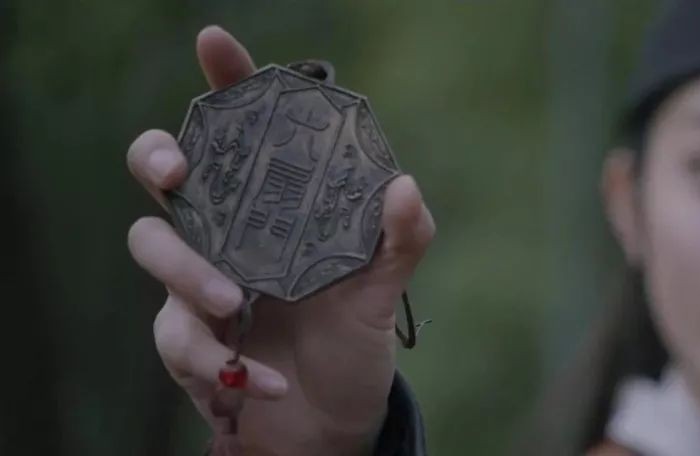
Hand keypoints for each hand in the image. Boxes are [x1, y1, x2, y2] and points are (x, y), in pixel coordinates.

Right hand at [125, 26, 434, 454]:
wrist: (334, 419)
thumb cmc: (355, 340)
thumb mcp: (384, 289)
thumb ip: (402, 238)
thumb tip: (405, 185)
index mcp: (272, 207)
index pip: (241, 132)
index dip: (225, 83)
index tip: (216, 43)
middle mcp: (226, 233)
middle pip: (160, 170)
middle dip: (157, 158)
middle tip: (180, 173)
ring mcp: (197, 282)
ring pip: (152, 249)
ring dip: (188, 274)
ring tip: (236, 305)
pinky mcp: (187, 338)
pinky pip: (179, 339)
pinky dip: (226, 364)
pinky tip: (266, 382)